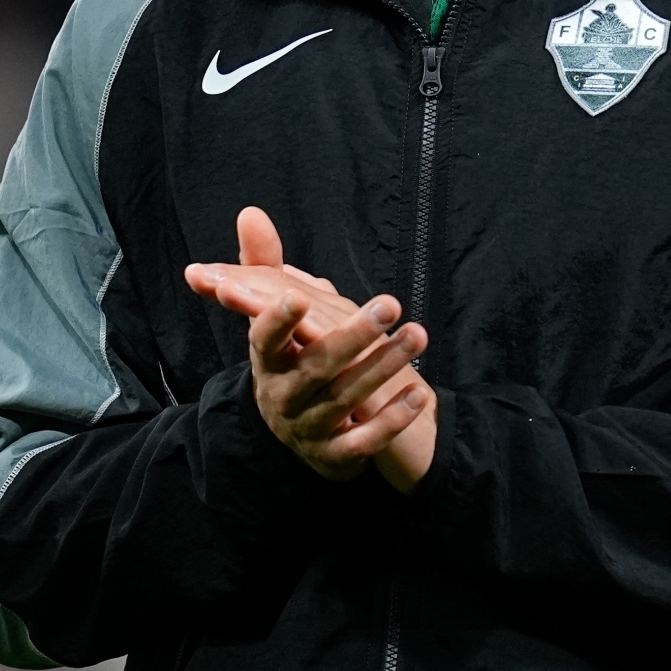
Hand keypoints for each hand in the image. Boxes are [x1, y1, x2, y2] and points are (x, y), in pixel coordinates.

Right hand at [185, 208, 437, 490]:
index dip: (278, 321)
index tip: (298, 296)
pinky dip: (391, 417)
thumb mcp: (276, 320)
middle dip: (354, 335)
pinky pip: (364, 440)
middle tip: (390, 304)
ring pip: (346, 399)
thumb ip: (263, 267)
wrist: (303, 436)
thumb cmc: (291, 361)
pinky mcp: (335, 457)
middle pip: (317, 366)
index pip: (264, 341)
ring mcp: (308, 429)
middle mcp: (282, 397)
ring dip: (383, 366)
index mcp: (267, 362)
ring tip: (419, 334)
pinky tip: (420, 391)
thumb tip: (250, 213)